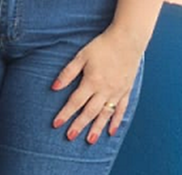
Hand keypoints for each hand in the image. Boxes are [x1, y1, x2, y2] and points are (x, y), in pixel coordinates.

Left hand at [51, 28, 142, 143]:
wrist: (127, 41)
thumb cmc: (101, 47)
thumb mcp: (80, 56)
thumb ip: (67, 73)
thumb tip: (54, 87)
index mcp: (92, 82)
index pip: (75, 102)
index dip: (65, 113)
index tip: (56, 124)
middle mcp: (105, 90)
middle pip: (89, 112)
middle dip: (79, 125)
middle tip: (69, 137)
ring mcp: (117, 92)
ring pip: (105, 114)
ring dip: (97, 128)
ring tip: (90, 140)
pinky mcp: (126, 91)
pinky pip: (121, 110)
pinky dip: (116, 121)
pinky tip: (111, 131)